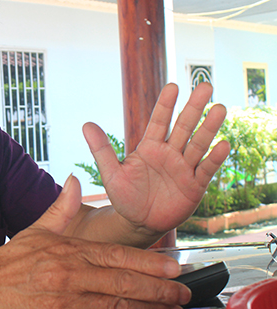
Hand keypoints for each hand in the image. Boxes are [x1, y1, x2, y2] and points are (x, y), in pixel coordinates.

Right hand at [0, 176, 190, 308]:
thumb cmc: (11, 262)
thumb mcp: (36, 230)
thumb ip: (62, 208)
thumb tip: (74, 180)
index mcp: (67, 252)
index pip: (117, 257)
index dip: (150, 264)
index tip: (174, 269)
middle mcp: (69, 279)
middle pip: (124, 286)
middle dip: (159, 292)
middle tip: (183, 295)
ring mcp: (64, 307)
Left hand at [83, 82, 229, 234]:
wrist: (139, 223)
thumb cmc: (125, 196)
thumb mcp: (111, 173)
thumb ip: (101, 149)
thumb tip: (86, 124)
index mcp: (150, 147)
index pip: (159, 121)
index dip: (165, 105)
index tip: (173, 86)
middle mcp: (169, 153)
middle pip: (184, 127)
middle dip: (194, 107)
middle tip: (205, 86)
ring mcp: (184, 168)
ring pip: (198, 144)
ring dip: (209, 127)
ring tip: (220, 108)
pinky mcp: (194, 186)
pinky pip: (206, 170)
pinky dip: (214, 158)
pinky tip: (223, 144)